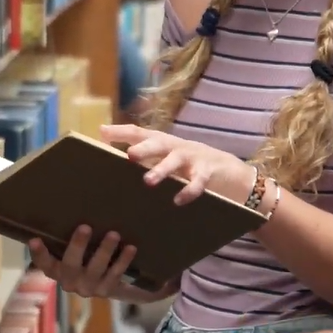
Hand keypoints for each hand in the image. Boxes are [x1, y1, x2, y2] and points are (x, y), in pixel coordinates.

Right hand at [28, 224, 137, 297]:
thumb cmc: (88, 258)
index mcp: (57, 270)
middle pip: (70, 265)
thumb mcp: (77, 251)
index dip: (38, 253)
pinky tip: (131, 248)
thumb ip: (69, 236)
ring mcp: (88, 288)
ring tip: (114, 234)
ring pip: (95, 269)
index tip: (34, 240)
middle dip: (77, 246)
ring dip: (104, 251)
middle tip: (85, 227)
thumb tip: (73, 202)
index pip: (44, 262)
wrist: (115, 285)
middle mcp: (69, 282)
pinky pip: (115, 275)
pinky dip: (123, 261)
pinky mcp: (107, 291)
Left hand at [101, 124, 253, 205]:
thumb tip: (108, 149)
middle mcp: (175, 147)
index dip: (121, 132)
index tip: (102, 132)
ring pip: (175, 161)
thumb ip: (141, 154)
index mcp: (163, 143)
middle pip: (158, 143)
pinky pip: (197, 182)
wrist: (230, 172)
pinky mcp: (208, 172)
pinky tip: (178, 200)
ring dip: (162, 169)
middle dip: (144, 148)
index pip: (140, 133)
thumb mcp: (165, 157)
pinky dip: (188, 190)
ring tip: (149, 181)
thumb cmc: (188, 164)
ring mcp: (192, 158)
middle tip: (129, 156)